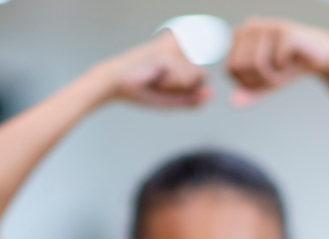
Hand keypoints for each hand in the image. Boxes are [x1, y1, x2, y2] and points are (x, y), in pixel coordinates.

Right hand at [95, 31, 211, 108]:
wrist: (115, 86)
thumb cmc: (142, 91)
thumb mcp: (171, 100)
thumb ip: (194, 99)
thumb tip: (213, 93)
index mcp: (180, 56)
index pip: (201, 76)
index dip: (187, 88)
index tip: (166, 85)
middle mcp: (179, 48)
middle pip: (202, 76)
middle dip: (185, 88)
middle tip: (162, 84)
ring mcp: (173, 49)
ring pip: (193, 78)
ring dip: (175, 87)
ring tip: (156, 80)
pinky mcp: (167, 55)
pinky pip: (183, 80)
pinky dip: (169, 86)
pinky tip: (154, 78)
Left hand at [225, 18, 328, 106]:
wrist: (319, 55)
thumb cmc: (289, 66)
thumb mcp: (266, 82)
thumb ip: (249, 92)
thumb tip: (232, 103)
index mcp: (238, 36)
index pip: (229, 68)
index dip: (246, 82)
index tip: (263, 78)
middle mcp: (250, 27)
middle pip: (240, 66)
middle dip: (259, 80)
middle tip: (276, 75)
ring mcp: (267, 26)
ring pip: (257, 64)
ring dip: (273, 76)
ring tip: (284, 68)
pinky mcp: (285, 30)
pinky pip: (277, 61)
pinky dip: (286, 69)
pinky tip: (293, 62)